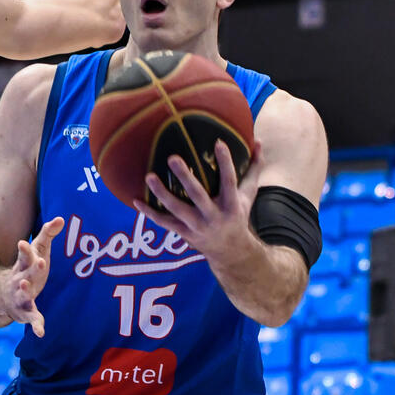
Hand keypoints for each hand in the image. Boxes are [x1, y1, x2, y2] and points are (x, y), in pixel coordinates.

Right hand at [0, 217, 62, 337]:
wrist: (2, 295)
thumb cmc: (26, 269)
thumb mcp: (37, 251)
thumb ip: (47, 235)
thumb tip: (61, 218)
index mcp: (24, 265)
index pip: (24, 255)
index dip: (25, 249)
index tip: (22, 243)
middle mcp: (20, 279)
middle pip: (25, 273)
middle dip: (31, 268)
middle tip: (39, 261)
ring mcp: (21, 297)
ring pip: (23, 295)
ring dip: (25, 291)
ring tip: (27, 287)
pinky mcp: (26, 313)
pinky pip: (32, 319)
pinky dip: (36, 325)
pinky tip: (41, 333)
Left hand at [133, 140, 262, 263]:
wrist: (231, 252)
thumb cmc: (238, 215)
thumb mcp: (248, 195)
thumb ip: (254, 168)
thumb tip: (259, 142)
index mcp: (231, 204)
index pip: (229, 180)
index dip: (225, 162)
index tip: (218, 142)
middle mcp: (214, 216)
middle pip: (198, 195)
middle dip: (185, 177)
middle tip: (172, 158)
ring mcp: (197, 226)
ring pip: (177, 209)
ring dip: (162, 193)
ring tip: (149, 176)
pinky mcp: (184, 233)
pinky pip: (164, 222)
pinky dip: (149, 213)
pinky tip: (136, 200)